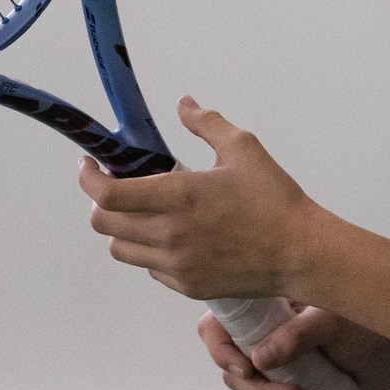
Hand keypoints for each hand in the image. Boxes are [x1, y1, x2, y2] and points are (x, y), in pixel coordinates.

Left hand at [78, 96, 320, 299]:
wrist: (301, 253)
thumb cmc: (275, 199)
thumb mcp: (243, 148)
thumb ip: (206, 123)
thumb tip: (184, 104)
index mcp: (178, 196)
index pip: (106, 195)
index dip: (88, 178)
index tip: (90, 165)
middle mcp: (170, 235)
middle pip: (103, 224)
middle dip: (101, 201)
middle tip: (117, 186)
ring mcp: (177, 265)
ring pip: (121, 249)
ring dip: (122, 228)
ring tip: (143, 213)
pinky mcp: (188, 286)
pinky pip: (150, 269)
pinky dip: (150, 252)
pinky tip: (173, 236)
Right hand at [199, 304, 389, 389]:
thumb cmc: (366, 326)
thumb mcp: (333, 323)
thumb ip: (298, 334)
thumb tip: (258, 360)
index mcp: (263, 311)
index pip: (217, 329)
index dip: (221, 353)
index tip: (248, 371)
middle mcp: (261, 339)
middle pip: (235, 375)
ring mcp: (274, 369)